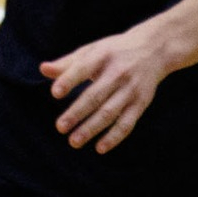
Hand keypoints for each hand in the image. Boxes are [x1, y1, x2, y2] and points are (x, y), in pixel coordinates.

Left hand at [38, 22, 178, 153]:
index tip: (55, 93)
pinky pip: (127, 123)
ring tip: (74, 141)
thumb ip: (68, 63)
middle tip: (60, 127)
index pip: (83, 68)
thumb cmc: (114, 51)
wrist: (155, 49)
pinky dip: (114, 137)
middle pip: (95, 95)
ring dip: (91, 128)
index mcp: (102, 56)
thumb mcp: (92, 50)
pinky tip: (100, 148)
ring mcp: (131, 89)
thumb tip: (43, 69)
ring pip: (109, 112)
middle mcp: (118, 72)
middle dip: (77, 112)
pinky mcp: (141, 103)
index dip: (69, 80)